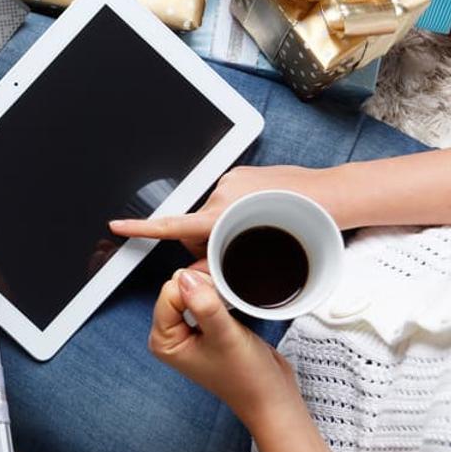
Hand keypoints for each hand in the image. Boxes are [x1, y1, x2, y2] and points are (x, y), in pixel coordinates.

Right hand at [109, 165, 338, 257]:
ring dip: (224, 227)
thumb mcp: (259, 253)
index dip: (141, 228)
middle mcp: (221, 194)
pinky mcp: (241, 174)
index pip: (172, 225)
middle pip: (195, 226)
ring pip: (213, 215)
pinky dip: (236, 212)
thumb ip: (220, 266)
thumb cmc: (303, 224)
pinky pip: (227, 199)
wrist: (334, 196)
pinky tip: (260, 218)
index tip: (116, 226)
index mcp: (221, 214)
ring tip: (259, 233)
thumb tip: (193, 277)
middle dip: (205, 242)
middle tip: (234, 255)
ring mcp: (231, 181)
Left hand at [150, 269, 303, 433]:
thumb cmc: (247, 378)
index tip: (218, 297)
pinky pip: (204, 298)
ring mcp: (186, 330)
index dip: (195, 287)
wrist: (271, 395)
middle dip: (203, 287)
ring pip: (192, 291)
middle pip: (178, 288)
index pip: (168, 293)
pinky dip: (219, 296)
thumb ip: (204, 306)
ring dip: (212, 291)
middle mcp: (170, 334)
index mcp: (163, 340)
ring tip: (229, 308)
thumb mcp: (225, 336)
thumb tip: (187, 277)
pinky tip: (230, 307)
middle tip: (225, 303)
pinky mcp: (203, 326)